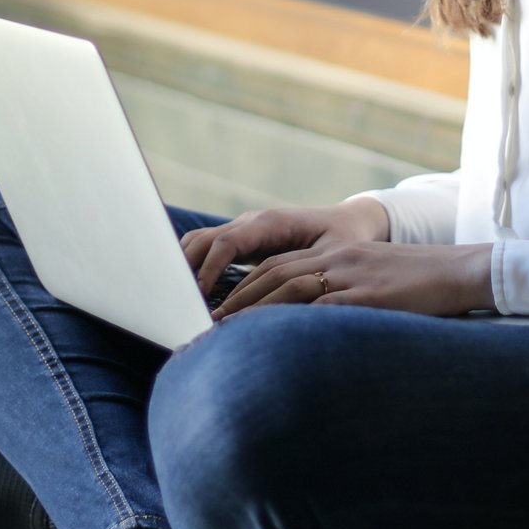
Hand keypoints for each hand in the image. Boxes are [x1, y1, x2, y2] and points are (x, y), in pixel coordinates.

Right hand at [181, 198, 390, 298]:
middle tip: (178, 305)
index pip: (227, 242)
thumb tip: (291, 306)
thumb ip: (313, 275)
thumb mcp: (336, 255)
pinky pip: (208, 250)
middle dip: (185, 270)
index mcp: (272, 222)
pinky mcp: (242, 242)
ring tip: (179, 304)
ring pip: (200, 242)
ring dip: (186, 269)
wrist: (350, 221)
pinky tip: (193, 297)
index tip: (199, 297)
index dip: (209, 269)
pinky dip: (194, 268)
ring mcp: (244, 230)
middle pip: (203, 240)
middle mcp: (252, 223)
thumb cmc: (346, 239)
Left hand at [211, 242, 493, 320]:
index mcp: (336, 254)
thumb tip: (310, 331)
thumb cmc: (422, 287)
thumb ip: (342, 300)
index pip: (276, 266)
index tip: (215, 310)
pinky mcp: (367, 295)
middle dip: (234, 300)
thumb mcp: (375, 286)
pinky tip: (268, 338)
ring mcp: (351, 275)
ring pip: (286, 287)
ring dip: (249, 310)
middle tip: (203, 325)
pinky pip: (319, 307)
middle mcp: (337, 259)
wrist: (463, 272)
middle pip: (272, 274)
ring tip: (221, 333)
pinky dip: (288, 322)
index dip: (242, 287)